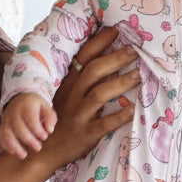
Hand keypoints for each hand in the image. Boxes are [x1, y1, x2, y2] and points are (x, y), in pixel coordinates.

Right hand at [0, 93, 56, 158]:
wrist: (20, 100)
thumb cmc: (35, 107)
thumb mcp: (46, 107)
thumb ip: (50, 118)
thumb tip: (50, 130)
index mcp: (26, 105)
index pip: (30, 118)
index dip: (37, 130)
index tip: (45, 137)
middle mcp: (14, 112)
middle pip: (18, 127)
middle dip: (28, 140)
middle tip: (38, 148)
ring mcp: (6, 119)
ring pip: (7, 133)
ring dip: (14, 146)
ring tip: (23, 155)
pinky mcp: (2, 126)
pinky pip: (1, 136)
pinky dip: (6, 145)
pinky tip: (14, 152)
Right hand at [41, 30, 139, 171]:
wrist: (43, 151)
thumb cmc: (57, 121)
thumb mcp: (63, 97)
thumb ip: (80, 81)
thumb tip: (106, 63)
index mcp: (68, 84)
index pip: (83, 57)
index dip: (99, 42)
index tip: (116, 30)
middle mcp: (72, 96)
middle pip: (94, 70)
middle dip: (116, 58)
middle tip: (133, 51)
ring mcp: (78, 114)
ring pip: (101, 93)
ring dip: (122, 82)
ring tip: (138, 75)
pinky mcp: (86, 133)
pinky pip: (106, 123)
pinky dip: (122, 115)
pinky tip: (134, 109)